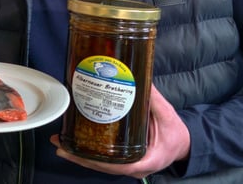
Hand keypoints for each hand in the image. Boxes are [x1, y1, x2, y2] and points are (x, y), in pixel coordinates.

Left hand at [51, 85, 190, 177]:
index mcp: (146, 160)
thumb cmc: (175, 132)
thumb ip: (153, 98)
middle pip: (103, 166)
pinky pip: (104, 158)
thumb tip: (139, 77)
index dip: (96, 161)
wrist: (183, 143)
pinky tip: (75, 141)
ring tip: (59, 142)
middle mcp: (134, 166)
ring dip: (80, 155)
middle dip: (80, 157)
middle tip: (59, 144)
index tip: (79, 153)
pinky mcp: (124, 158)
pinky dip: (89, 152)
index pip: (119, 165)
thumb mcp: (166, 114)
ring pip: (101, 164)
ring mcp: (128, 164)